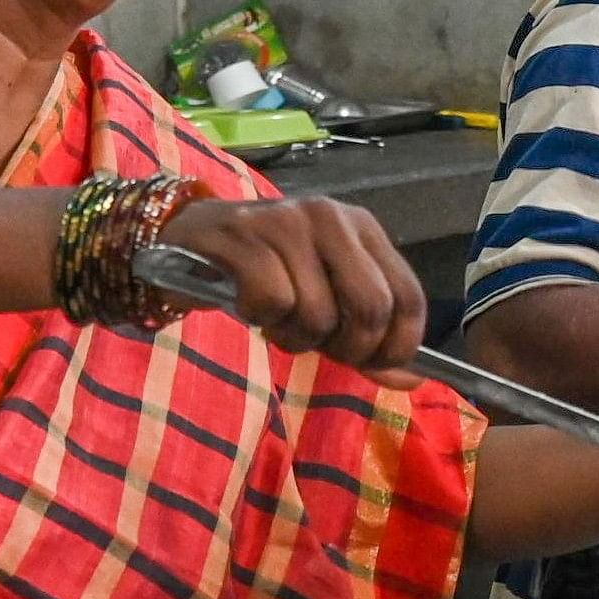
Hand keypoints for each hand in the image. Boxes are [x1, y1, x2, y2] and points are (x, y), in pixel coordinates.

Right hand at [156, 194, 426, 374]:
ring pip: (318, 312)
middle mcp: (332, 217)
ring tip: (276, 320)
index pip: (408, 297)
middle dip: (347, 348)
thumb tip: (412, 380)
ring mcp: (288, 222)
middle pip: (370, 308)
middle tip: (316, 346)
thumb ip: (367, 339)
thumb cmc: (265, 273)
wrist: (186, 238)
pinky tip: (248, 305)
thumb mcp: (323, 300)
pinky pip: (273, 302)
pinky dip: (260, 319)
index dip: (396, 345)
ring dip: (294, 337)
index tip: (370, 365)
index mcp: (363, 227)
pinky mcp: (245, 235)